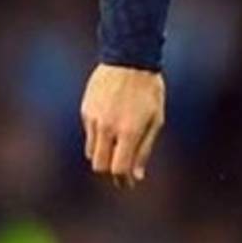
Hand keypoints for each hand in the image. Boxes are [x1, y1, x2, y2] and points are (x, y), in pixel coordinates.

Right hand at [80, 63, 165, 187]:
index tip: (128, 183)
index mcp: (128, 131)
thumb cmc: (149, 89)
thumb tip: (136, 175)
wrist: (129, 58)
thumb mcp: (155, 119)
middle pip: (99, 166)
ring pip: (92, 151)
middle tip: (122, 170)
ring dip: (104, 153)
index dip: (123, 180)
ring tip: (119, 144)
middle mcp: (108, 127)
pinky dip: (99, 137)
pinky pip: (89, 133)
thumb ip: (145, 149)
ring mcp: (94, 119)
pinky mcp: (85, 110)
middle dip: (110, 171)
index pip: (118, 168)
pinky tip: (112, 125)